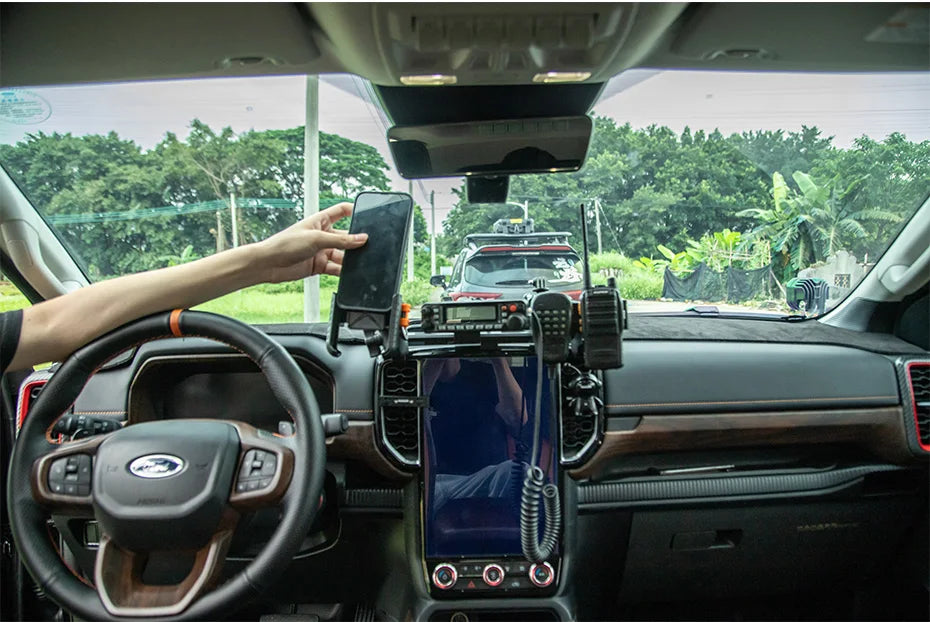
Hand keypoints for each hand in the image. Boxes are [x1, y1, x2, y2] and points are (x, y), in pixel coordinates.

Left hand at [253, 202, 367, 282]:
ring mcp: (321, 251)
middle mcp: (323, 235)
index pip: (342, 211)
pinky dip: (344, 271)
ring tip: (360, 262)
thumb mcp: (316, 238)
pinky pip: (337, 268)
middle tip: (369, 245)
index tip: (369, 215)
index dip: (355, 211)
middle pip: (346, 235)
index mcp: (320, 220)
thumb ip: (341, 240)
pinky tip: (350, 273)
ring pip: (343, 254)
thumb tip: (362, 238)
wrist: (268, 265)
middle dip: (356, 241)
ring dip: (351, 259)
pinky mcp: (319, 266)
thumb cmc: (285, 244)